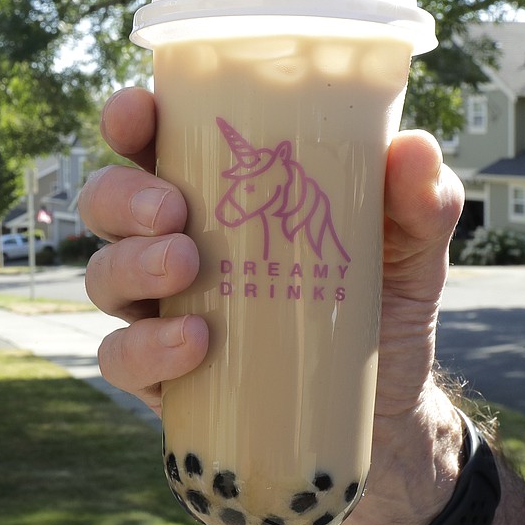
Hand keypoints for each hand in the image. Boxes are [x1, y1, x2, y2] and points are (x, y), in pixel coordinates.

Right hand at [80, 86, 465, 524]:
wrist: (385, 411)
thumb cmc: (380, 306)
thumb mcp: (410, 250)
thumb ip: (420, 201)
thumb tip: (415, 148)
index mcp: (217, 191)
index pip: (154, 140)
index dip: (130, 118)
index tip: (140, 113)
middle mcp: (174, 242)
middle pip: (107, 203)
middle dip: (123, 198)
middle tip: (173, 210)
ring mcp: (160, 310)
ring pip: (104, 276)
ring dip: (133, 265)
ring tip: (186, 269)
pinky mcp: (162, 374)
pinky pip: (120, 357)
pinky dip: (145, 348)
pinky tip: (194, 344)